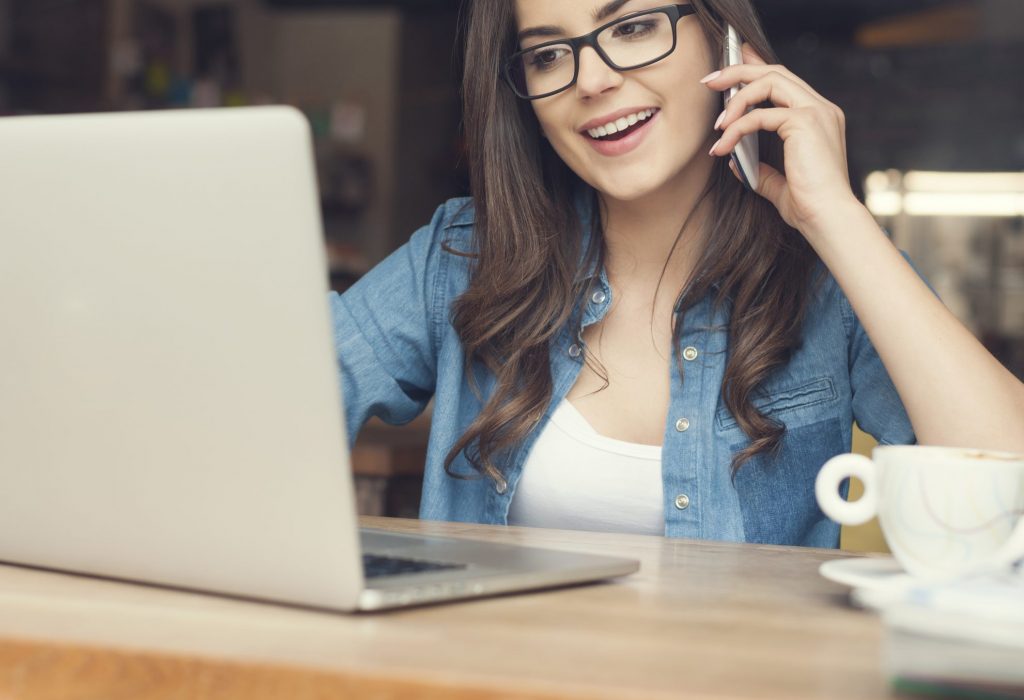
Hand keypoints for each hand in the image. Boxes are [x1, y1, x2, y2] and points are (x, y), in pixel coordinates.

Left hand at [702, 45, 860, 236]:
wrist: (829, 220)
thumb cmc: (809, 207)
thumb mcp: (779, 185)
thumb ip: (761, 171)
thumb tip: (736, 162)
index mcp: (819, 117)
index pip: (784, 81)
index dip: (755, 70)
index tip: (728, 74)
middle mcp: (821, 108)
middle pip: (775, 72)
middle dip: (739, 71)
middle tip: (710, 81)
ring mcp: (816, 112)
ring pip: (769, 81)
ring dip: (736, 96)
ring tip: (716, 123)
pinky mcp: (805, 122)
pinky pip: (759, 116)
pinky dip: (736, 128)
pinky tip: (722, 147)